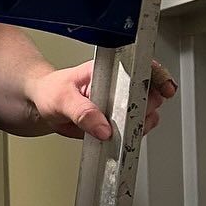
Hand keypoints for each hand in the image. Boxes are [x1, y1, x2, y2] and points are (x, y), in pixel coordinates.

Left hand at [26, 59, 176, 139]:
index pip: (142, 67)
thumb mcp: (62, 99)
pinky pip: (131, 129)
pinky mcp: (115, 122)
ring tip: (126, 128)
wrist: (40, 105)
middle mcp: (118, 86)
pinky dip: (131, 136)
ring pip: (145, 114)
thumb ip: (82, 112)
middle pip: (151, 93)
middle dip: (149, 106)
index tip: (165, 89)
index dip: (158, 77)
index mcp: (109, 70)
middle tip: (136, 116)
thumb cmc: (50, 92)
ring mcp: (119, 104)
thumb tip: (104, 128)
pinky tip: (121, 138)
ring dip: (142, 123)